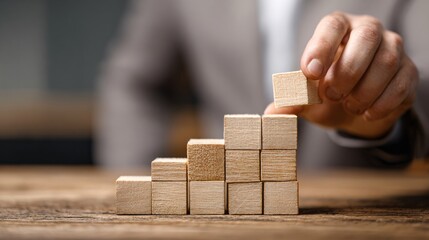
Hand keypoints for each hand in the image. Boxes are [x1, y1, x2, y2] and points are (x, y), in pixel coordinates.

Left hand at [265, 12, 418, 138]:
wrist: (355, 110)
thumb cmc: (328, 93)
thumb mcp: (307, 98)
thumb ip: (291, 102)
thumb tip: (270, 114)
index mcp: (338, 29)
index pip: (332, 26)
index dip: (321, 47)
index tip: (309, 73)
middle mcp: (368, 32)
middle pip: (366, 38)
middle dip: (346, 72)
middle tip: (330, 95)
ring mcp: (393, 49)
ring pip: (387, 62)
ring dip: (364, 91)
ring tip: (349, 106)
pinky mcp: (408, 72)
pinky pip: (402, 84)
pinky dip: (382, 103)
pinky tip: (367, 113)